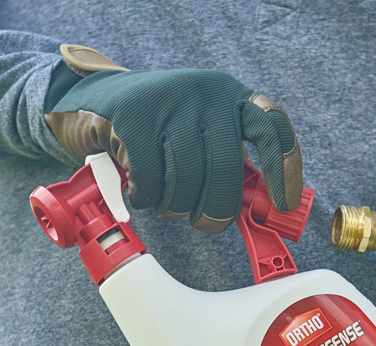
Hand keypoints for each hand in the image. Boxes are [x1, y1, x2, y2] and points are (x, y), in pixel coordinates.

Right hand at [43, 46, 301, 232]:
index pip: (272, 128)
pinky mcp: (133, 118)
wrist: (90, 101)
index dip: (284, 168)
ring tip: (165, 199)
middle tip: (207, 223)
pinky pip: (151, 182)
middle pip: (225, 169)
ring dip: (174, 206)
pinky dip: (145, 198)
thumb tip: (262, 208)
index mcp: (230, 96)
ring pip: (187, 181)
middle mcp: (205, 93)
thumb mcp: (201, 135)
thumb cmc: (158, 131)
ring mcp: (168, 102)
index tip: (282, 203)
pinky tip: (139, 189)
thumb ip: (229, 161)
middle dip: (217, 209)